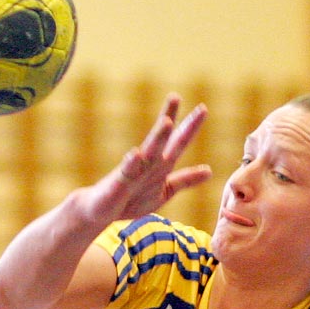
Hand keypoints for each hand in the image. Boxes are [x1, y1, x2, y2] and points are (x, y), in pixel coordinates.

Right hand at [65, 94, 211, 224]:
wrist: (100, 211)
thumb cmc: (130, 200)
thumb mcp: (164, 191)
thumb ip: (185, 180)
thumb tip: (209, 170)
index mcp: (161, 165)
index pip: (177, 142)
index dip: (189, 126)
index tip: (202, 108)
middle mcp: (148, 163)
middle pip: (163, 139)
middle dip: (171, 118)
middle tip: (176, 97)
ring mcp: (133, 171)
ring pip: (148, 152)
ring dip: (157, 137)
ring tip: (167, 121)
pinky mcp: (118, 184)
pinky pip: (126, 173)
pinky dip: (131, 163)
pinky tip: (135, 154)